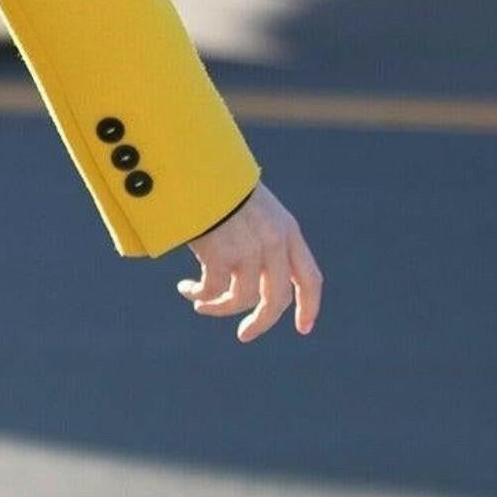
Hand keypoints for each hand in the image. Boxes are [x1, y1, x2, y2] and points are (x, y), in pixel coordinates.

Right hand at [175, 182, 321, 341]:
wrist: (196, 162)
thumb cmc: (217, 181)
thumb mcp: (254, 206)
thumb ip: (262, 234)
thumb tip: (255, 273)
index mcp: (287, 230)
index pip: (310, 278)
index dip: (309, 307)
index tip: (303, 328)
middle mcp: (274, 243)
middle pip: (276, 299)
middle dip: (260, 323)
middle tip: (244, 335)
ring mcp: (249, 250)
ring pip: (241, 299)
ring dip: (218, 307)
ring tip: (200, 304)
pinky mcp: (222, 254)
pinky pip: (213, 290)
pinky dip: (199, 295)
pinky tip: (186, 290)